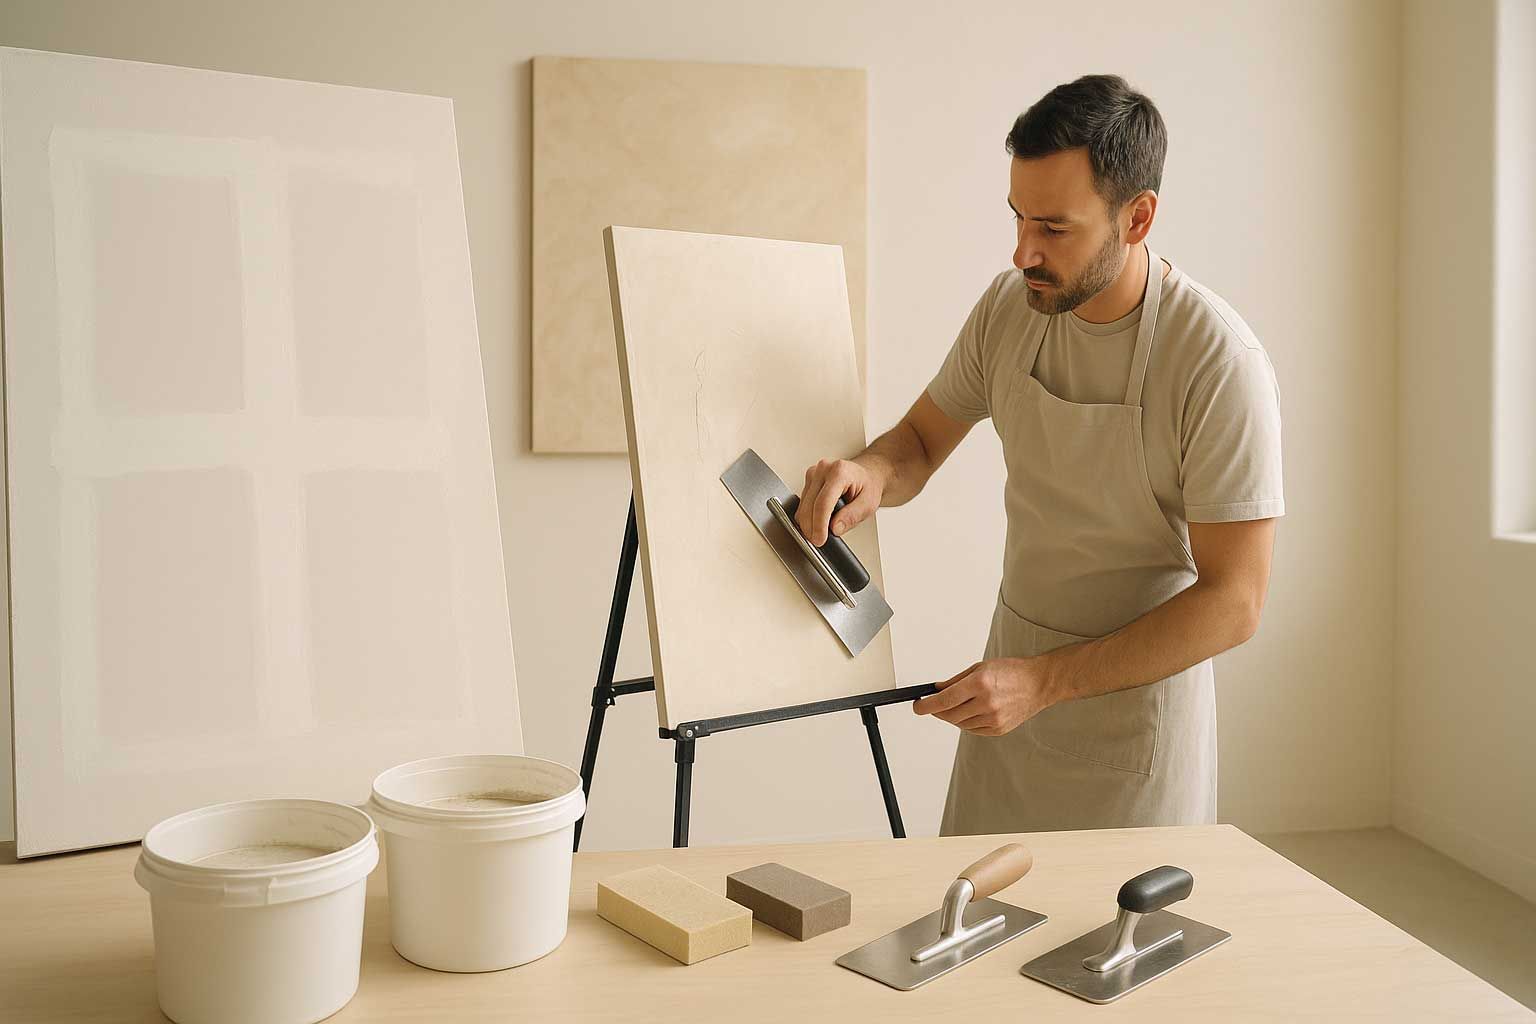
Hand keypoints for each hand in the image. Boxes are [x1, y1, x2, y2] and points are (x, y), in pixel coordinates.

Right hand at [796, 458, 882, 545]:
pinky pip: (802, 503)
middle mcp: (824, 470)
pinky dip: (808, 516)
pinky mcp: (808, 479)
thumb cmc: (868, 486)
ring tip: (824, 528)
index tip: (819, 539)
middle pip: (809, 505)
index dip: (819, 525)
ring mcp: (814, 473)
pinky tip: (819, 519)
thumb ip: (852, 516)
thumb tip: (834, 528)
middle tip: (819, 541)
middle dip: (811, 527)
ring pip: (803, 506)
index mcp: (840, 473)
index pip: (823, 503)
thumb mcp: (868, 504)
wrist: (866, 475)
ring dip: (809, 522)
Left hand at [913, 658, 1055, 736]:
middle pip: (950, 715)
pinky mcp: (998, 729)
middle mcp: (986, 703)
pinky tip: (972, 711)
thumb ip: (955, 680)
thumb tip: (936, 690)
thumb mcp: (980, 668)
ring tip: (960, 703)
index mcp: (980, 684)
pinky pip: (972, 730)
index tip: (917, 706)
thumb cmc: (1011, 672)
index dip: (927, 705)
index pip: (945, 700)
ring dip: (953, 716)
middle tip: (932, 705)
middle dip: (937, 711)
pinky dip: (967, 722)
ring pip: (960, 724)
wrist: (1038, 684)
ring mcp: (993, 719)